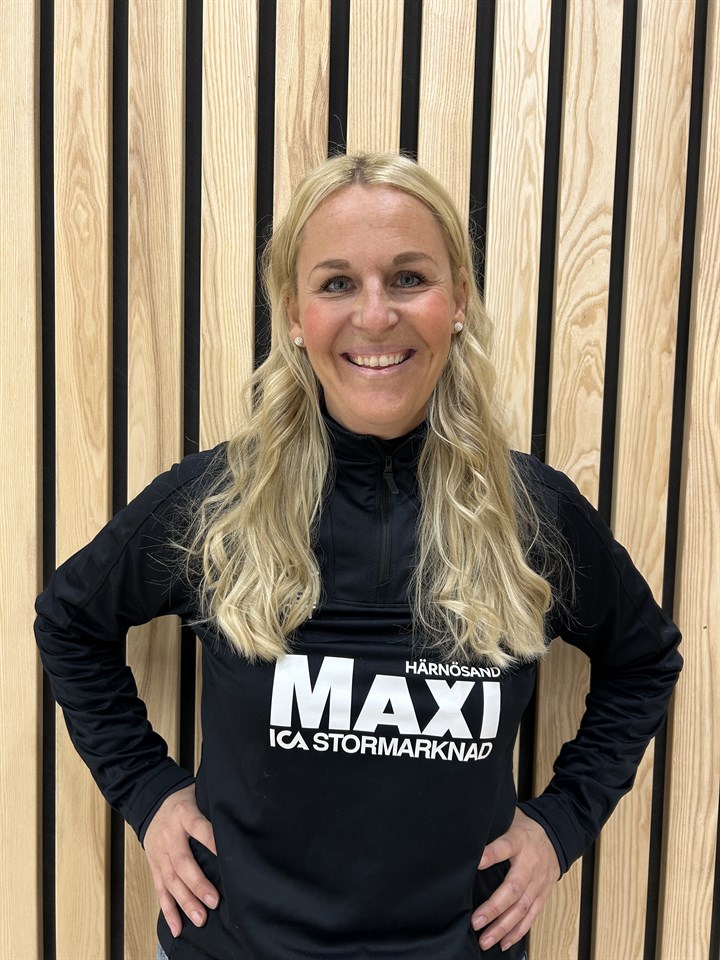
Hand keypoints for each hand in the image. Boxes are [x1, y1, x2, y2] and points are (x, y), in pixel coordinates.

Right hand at [143, 784, 218, 937]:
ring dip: (185, 901)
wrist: (150, 800)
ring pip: (171, 880)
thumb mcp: (198, 795)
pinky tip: (177, 927)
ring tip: (200, 918)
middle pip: (183, 862)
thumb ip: (214, 808)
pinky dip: (168, 910)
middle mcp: (170, 835)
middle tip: (214, 901)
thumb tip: (242, 816)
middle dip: (198, 884)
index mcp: (185, 814)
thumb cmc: (184, 800)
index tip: (227, 856)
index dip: (211, 840)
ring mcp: (160, 852)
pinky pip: (160, 890)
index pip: (199, 827)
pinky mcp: (154, 865)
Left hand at [471, 808, 559, 951]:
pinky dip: (518, 931)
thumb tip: (467, 836)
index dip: (491, 854)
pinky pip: (531, 916)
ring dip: (503, 927)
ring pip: (522, 908)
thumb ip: (492, 830)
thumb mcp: (509, 820)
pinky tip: (504, 942)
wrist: (556, 835)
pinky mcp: (543, 894)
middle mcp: (530, 864)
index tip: (477, 862)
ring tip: (486, 940)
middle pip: (514, 888)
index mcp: (519, 841)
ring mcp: (538, 882)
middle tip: (476, 922)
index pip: (505, 846)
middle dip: (494, 908)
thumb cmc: (525, 829)